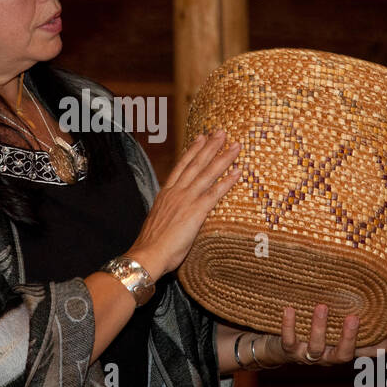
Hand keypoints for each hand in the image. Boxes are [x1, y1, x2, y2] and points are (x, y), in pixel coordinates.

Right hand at [126, 129, 241, 279]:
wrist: (148, 254)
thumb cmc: (151, 245)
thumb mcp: (158, 222)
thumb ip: (168, 214)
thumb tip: (174, 215)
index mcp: (165, 194)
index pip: (181, 167)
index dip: (192, 151)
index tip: (200, 138)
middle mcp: (176, 192)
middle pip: (196, 164)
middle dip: (209, 146)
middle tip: (220, 132)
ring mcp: (186, 200)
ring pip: (207, 173)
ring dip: (222, 157)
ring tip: (234, 145)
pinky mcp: (196, 211)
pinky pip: (215, 192)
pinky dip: (227, 180)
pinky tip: (238, 170)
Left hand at [257, 306, 386, 366]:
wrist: (275, 349)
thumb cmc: (307, 329)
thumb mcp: (328, 323)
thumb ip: (343, 312)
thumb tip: (364, 287)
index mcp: (342, 349)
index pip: (368, 352)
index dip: (385, 345)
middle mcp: (328, 356)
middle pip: (344, 355)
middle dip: (349, 337)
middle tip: (354, 318)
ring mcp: (308, 356)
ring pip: (316, 348)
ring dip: (319, 328)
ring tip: (322, 306)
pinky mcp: (287, 352)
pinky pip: (289, 341)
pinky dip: (289, 326)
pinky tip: (290, 309)